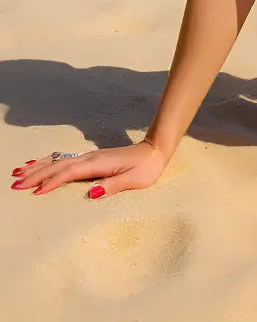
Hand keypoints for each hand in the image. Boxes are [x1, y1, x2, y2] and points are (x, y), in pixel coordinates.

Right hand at [10, 140, 167, 199]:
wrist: (155, 150)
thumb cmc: (147, 167)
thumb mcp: (135, 180)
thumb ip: (113, 185)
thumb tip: (92, 192)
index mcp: (99, 164)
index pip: (69, 173)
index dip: (52, 182)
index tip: (35, 192)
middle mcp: (91, 158)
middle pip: (58, 165)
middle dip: (36, 174)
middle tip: (15, 184)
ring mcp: (90, 157)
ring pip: (58, 160)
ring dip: (38, 167)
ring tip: (18, 173)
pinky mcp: (91, 159)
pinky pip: (64, 159)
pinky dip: (48, 161)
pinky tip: (39, 164)